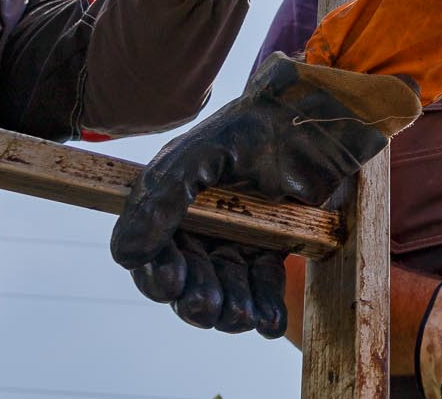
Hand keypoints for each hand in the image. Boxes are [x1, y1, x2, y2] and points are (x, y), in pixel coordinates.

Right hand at [110, 55, 418, 336]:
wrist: (315, 119)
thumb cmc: (253, 126)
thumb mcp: (200, 154)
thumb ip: (163, 199)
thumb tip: (126, 255)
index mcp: (171, 204)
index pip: (152, 254)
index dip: (157, 274)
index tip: (171, 281)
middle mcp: (200, 227)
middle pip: (188, 282)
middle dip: (195, 300)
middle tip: (207, 307)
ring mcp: (236, 240)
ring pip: (224, 291)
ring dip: (229, 310)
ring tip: (240, 315)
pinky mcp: (271, 248)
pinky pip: (262, 288)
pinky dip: (264, 309)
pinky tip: (269, 322)